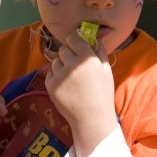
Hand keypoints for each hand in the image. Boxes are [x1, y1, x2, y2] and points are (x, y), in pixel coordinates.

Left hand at [45, 32, 117, 156]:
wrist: (91, 118)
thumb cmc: (102, 94)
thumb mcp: (106, 71)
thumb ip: (100, 52)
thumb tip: (97, 37)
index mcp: (87, 58)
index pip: (73, 38)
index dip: (74, 40)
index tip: (76, 45)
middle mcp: (72, 64)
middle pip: (63, 49)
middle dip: (68, 53)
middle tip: (75, 64)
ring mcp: (60, 75)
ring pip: (55, 61)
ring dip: (61, 65)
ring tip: (70, 77)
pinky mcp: (51, 86)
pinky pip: (50, 74)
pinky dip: (55, 77)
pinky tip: (65, 85)